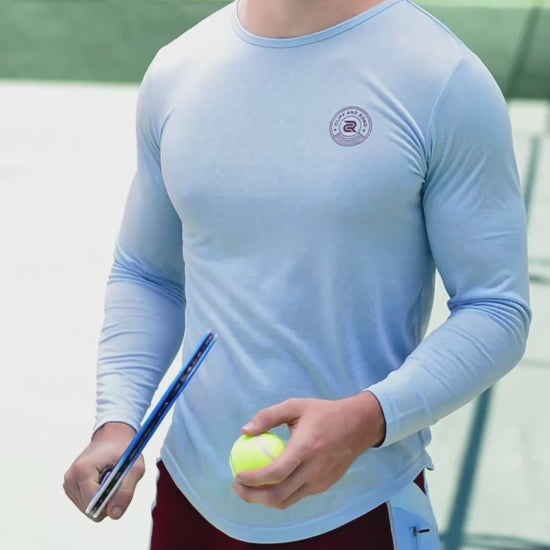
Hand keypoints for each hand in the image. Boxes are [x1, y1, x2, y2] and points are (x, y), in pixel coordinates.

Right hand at [63, 422, 144, 520]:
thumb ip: (125, 492)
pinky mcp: (70, 487)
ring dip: (103, 498)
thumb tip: (114, 515)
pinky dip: (98, 496)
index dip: (111, 501)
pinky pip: (87, 504)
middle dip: (107, 500)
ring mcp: (68, 483)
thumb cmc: (125, 450)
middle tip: (116, 479)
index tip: (120, 486)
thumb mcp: (134, 468)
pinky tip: (102, 480)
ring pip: (89, 509)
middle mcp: (70, 478)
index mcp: (82, 471)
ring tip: (109, 478)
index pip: (93, 504)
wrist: (113, 436)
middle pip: (91, 510)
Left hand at [232, 392, 384, 508]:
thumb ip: (269, 416)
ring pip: (287, 501)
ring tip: (248, 489)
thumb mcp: (295, 406)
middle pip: (278, 495)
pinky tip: (270, 483)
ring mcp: (320, 481)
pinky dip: (280, 494)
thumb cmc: (324, 413)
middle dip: (252, 496)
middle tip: (237, 487)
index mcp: (305, 448)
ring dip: (264, 500)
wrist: (358, 426)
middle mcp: (313, 470)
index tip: (238, 475)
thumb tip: (245, 430)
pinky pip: (297, 495)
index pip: (275, 473)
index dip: (253, 479)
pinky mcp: (324, 486)